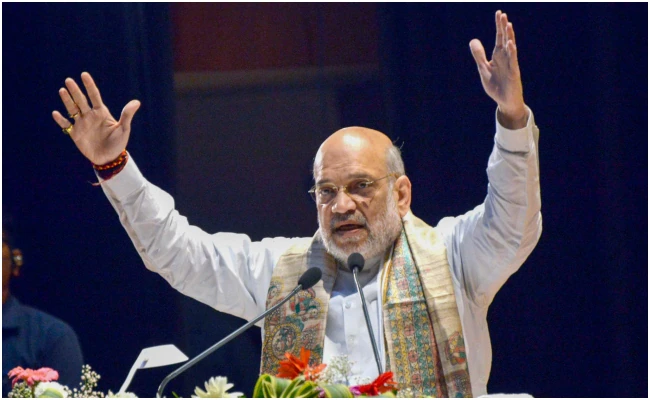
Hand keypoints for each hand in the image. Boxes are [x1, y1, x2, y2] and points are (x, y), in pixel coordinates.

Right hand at [52, 72, 140, 164]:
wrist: (110, 158)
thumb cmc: (118, 143)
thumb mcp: (124, 129)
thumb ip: (127, 115)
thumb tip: (136, 102)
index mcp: (101, 112)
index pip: (94, 96)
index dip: (89, 85)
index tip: (84, 74)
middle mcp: (90, 116)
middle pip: (81, 100)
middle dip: (75, 91)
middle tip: (69, 80)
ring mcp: (82, 124)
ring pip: (72, 109)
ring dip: (67, 101)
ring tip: (62, 90)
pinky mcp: (75, 134)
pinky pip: (66, 125)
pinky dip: (61, 120)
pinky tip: (55, 113)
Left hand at [470, 11, 526, 127]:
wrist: (504, 101)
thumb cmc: (496, 86)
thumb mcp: (483, 69)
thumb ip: (479, 56)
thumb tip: (473, 40)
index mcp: (498, 56)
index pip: (499, 37)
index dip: (498, 26)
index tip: (499, 13)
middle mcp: (505, 57)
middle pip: (505, 39)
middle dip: (503, 27)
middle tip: (502, 14)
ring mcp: (511, 64)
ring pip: (510, 47)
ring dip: (509, 36)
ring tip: (508, 25)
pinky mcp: (514, 73)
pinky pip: (513, 60)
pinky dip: (511, 52)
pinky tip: (510, 43)